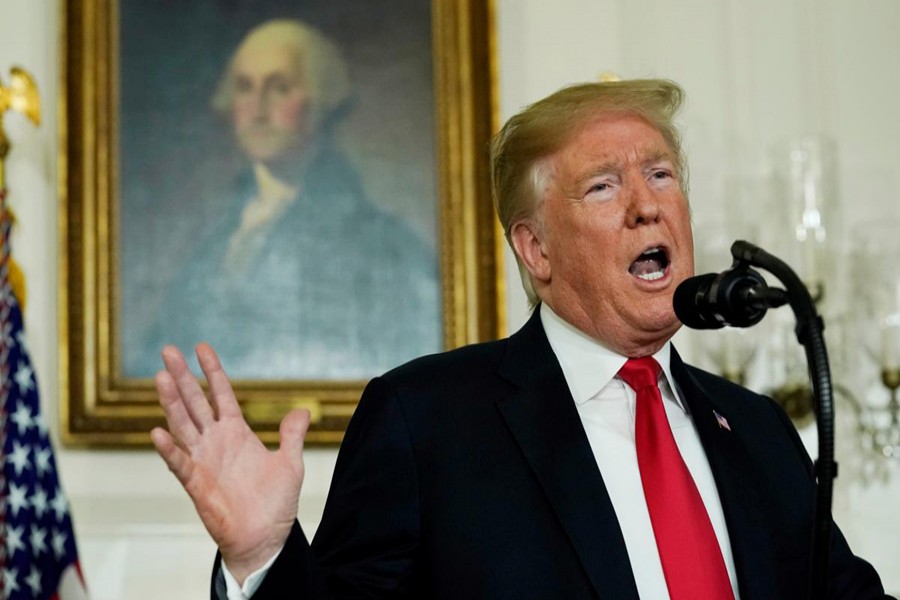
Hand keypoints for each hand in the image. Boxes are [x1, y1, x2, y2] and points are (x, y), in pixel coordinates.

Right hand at [151, 343, 308, 583]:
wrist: (265, 538)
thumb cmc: (275, 504)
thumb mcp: (290, 464)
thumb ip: (291, 436)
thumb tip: (302, 410)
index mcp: (236, 432)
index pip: (221, 394)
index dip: (212, 370)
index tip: (201, 346)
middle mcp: (216, 441)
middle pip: (195, 402)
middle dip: (182, 377)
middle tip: (167, 351)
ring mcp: (203, 460)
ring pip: (183, 425)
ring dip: (171, 403)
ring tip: (160, 378)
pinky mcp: (196, 484)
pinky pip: (180, 463)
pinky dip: (169, 449)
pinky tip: (158, 432)